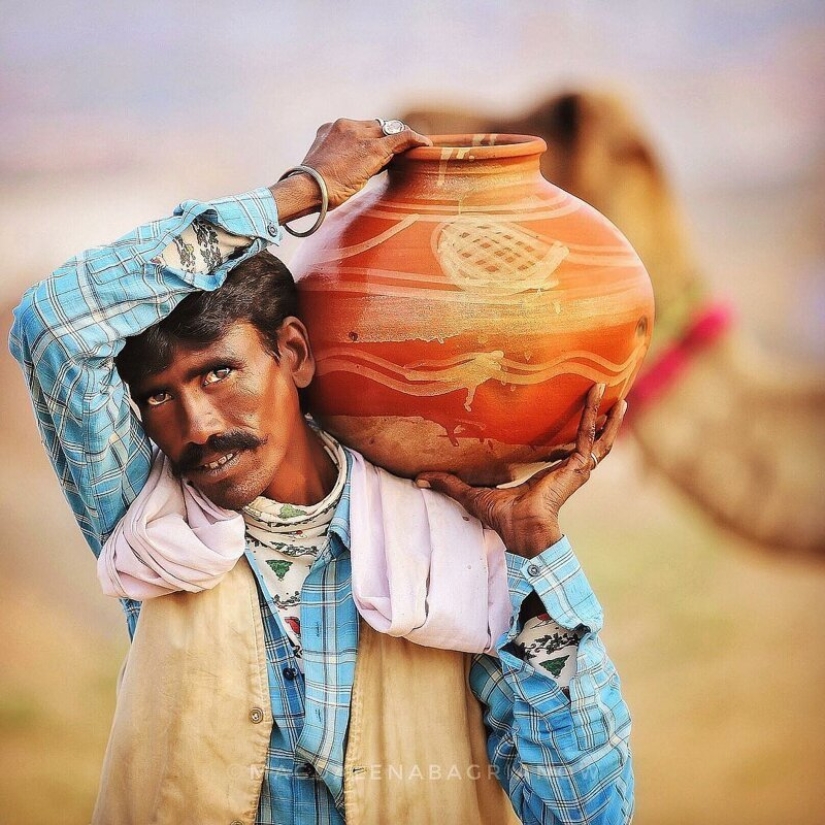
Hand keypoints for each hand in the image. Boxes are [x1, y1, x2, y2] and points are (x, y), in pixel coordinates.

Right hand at [270, 118, 431, 220]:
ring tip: (412, 150)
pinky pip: (400, 137)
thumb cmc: (310, 188)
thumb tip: (349, 173)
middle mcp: (345, 126)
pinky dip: (414, 140)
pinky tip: (425, 144)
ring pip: (387, 132)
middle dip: (385, 140)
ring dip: (398, 142)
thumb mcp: (322, 168)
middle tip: (397, 154)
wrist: (307, 188)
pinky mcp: (373, 148)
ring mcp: (360, 135)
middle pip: (374, 128)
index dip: (369, 140)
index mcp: (329, 129)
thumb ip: (335, 162)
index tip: (376, 153)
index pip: (358, 129)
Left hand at [415, 384, 626, 558]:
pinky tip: (604, 398)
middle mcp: (567, 469)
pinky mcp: (578, 466)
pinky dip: (597, 417)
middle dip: (595, 417)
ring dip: (603, 413)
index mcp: (550, 474)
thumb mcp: (473, 493)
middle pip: (587, 439)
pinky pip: (591, 436)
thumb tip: (418, 478)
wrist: (521, 532)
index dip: (570, 432)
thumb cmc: (503, 519)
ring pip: (597, 436)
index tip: (573, 414)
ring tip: (607, 389)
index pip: (565, 449)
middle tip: (598, 392)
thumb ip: (449, 482)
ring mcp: (576, 468)